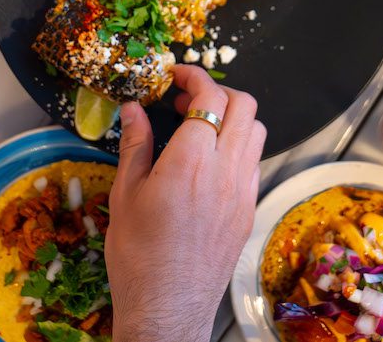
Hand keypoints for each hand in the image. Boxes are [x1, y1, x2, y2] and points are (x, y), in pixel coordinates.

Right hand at [106, 65, 265, 341]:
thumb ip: (135, 144)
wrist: (167, 308)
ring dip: (234, 117)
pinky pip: (255, 163)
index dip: (195, 76)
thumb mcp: (125, 194)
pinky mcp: (248, 210)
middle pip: (245, 106)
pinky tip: (212, 160)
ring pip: (257, 132)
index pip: (210, 97)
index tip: (176, 75)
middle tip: (188, 98)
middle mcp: (226, 170)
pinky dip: (239, 146)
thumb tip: (135, 108)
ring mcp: (243, 191)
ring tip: (202, 126)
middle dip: (219, 91)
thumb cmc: (138, 255)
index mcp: (192, 160)